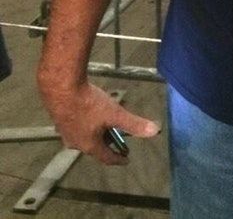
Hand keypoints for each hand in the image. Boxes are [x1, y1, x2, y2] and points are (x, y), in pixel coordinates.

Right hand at [38, 80, 159, 164]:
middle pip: (95, 147)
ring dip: (97, 134)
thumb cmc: (89, 104)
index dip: (118, 159)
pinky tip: (91, 115)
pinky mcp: (60, 120)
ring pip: (85, 137)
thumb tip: (155, 131)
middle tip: (119, 140)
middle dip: (108, 144)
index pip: (106, 157)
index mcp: (89, 145)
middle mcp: (75, 143)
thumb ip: (134, 123)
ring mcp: (65, 132)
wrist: (61, 89)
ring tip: (106, 127)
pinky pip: (78, 127)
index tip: (126, 160)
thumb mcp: (115, 114)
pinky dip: (87, 125)